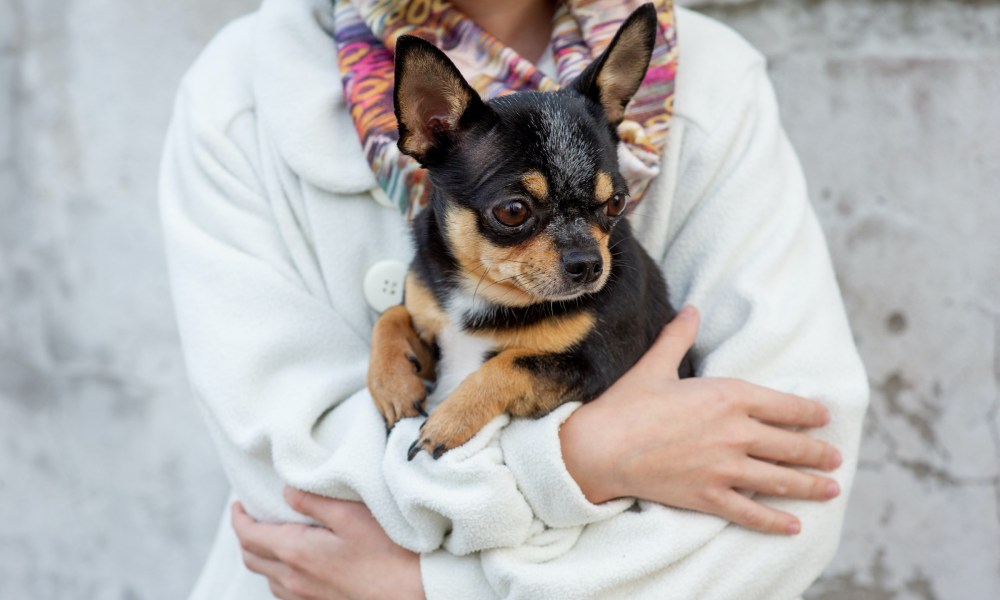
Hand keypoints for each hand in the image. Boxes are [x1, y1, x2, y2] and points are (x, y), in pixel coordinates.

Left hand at [232, 487, 424, 599]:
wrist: (415, 593)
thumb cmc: (389, 552)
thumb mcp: (352, 515)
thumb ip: (314, 500)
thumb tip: (285, 492)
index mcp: (296, 553)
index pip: (248, 536)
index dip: (237, 518)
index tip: (237, 503)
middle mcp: (294, 579)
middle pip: (251, 558)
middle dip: (245, 535)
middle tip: (251, 515)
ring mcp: (306, 597)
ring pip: (267, 578)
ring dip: (261, 555)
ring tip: (273, 535)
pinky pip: (284, 591)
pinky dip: (279, 574)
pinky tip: (297, 562)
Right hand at [559, 306, 841, 534]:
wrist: (600, 448)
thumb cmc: (627, 404)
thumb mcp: (655, 366)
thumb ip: (679, 337)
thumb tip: (691, 309)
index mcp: (728, 397)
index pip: (783, 406)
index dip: (809, 413)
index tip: (824, 417)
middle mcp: (735, 433)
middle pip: (790, 445)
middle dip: (818, 452)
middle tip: (835, 457)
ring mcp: (725, 468)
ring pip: (780, 480)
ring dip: (810, 486)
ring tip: (830, 489)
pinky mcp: (709, 496)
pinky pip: (752, 513)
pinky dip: (775, 522)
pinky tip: (794, 526)